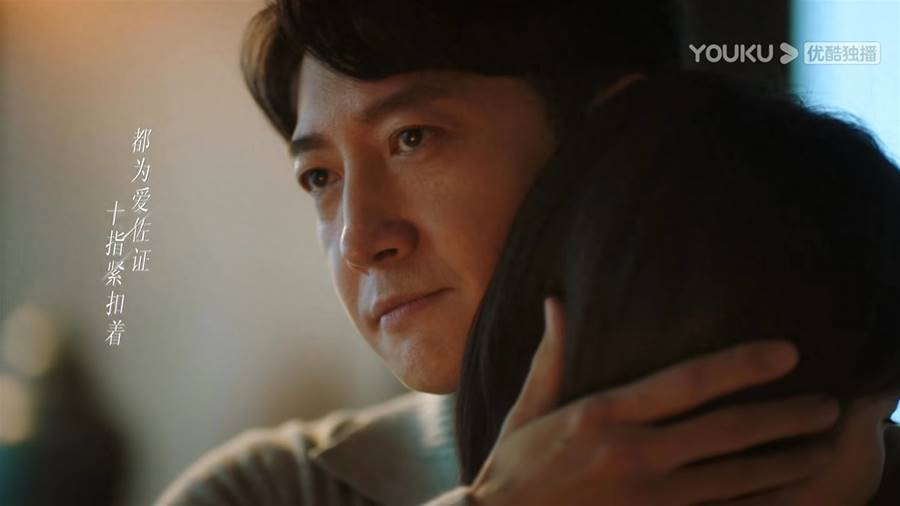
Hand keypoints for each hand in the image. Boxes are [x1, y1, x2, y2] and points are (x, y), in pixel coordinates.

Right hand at [467, 297, 839, 505]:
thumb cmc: (514, 469)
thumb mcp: (526, 410)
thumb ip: (551, 357)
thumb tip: (556, 301)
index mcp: (603, 415)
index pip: (687, 383)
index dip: (742, 366)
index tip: (785, 354)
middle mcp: (634, 454)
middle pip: (726, 432)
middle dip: (783, 417)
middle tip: (826, 405)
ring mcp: (649, 497)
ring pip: (733, 478)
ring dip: (783, 462)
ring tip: (820, 447)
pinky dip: (754, 503)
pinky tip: (783, 493)